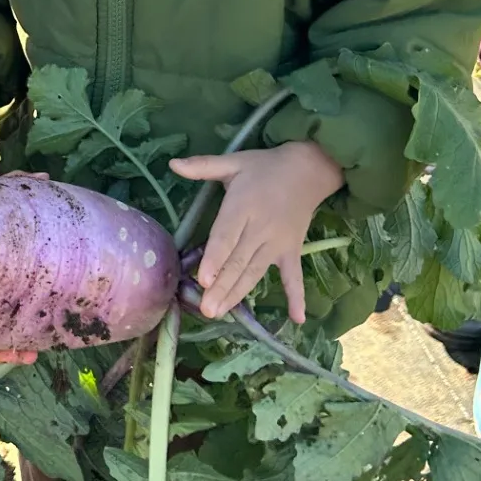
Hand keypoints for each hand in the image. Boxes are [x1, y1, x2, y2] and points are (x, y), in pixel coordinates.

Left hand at [170, 141, 345, 321]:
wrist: (308, 170)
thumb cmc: (265, 167)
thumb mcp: (234, 161)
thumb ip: (203, 166)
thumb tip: (173, 164)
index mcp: (243, 205)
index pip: (226, 236)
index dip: (215, 258)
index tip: (203, 279)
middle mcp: (260, 228)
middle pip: (238, 260)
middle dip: (222, 286)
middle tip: (207, 309)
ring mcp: (278, 243)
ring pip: (255, 271)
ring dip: (238, 293)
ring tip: (221, 313)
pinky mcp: (292, 250)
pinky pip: (294, 276)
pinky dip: (296, 296)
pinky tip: (298, 319)